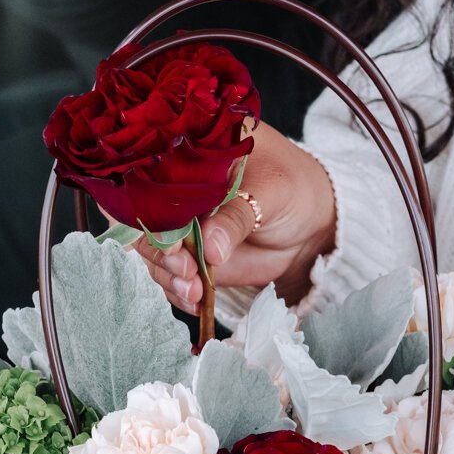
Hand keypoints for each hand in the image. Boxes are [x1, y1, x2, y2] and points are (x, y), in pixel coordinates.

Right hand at [134, 122, 336, 312]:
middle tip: (186, 271)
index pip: (149, 177)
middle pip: (144, 222)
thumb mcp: (271, 193)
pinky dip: (179, 291)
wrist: (309, 222)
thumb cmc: (292, 188)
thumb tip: (209, 248)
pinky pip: (172, 276)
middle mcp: (174, 190)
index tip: (170, 240)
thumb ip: (237, 217)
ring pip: (153, 254)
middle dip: (159, 252)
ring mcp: (180, 225)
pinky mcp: (190, 256)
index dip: (150, 210)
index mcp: (188, 154)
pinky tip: (195, 300)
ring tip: (193, 290)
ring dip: (168, 276)